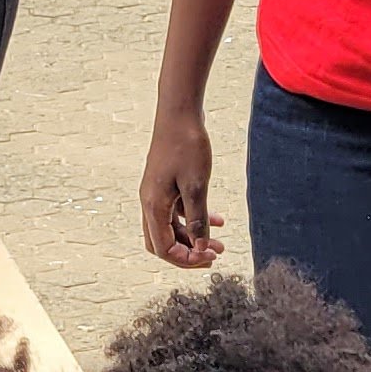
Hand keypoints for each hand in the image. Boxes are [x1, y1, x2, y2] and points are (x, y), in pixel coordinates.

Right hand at [140, 106, 223, 269]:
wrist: (178, 113)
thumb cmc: (186, 145)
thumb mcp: (196, 186)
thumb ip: (197, 218)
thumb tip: (200, 246)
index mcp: (153, 205)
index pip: (163, 248)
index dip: (186, 259)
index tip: (210, 258)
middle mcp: (150, 202)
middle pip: (162, 242)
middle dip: (187, 254)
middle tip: (212, 257)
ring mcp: (156, 193)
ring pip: (171, 227)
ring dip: (193, 238)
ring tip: (220, 244)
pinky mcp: (165, 184)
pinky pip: (177, 211)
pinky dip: (194, 219)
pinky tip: (217, 220)